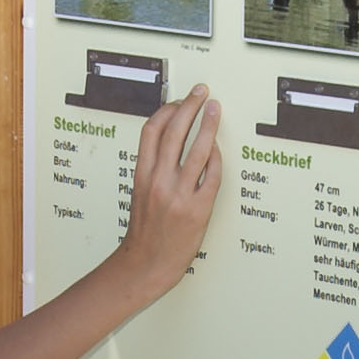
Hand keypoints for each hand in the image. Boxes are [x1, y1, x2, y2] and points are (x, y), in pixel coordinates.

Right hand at [114, 84, 224, 287]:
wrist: (147, 263)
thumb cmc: (145, 233)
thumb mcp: (139, 194)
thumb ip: (152, 169)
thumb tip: (170, 145)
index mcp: (142, 175)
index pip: (152, 131)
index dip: (166, 111)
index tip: (178, 101)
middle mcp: (159, 181)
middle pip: (175, 132)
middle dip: (190, 107)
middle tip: (201, 94)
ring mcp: (180, 194)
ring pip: (198, 149)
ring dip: (208, 125)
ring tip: (215, 110)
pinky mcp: (198, 208)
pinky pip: (213, 176)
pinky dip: (217, 159)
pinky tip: (219, 151)